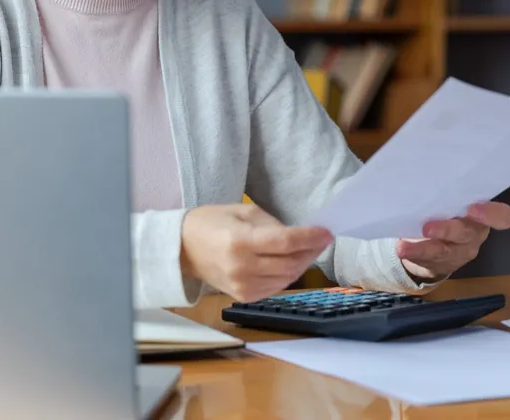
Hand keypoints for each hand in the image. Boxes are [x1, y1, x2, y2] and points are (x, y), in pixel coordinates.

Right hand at [180, 204, 332, 302]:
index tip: (327, 232)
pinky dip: (289, 275)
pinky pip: (276, 287)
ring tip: (310, 250)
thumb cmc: (211, 223)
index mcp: (240, 242)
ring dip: (303, 264)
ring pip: (287, 278)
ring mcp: (243, 287)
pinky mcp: (244, 298)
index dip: (310, 237)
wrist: (183, 249)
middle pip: (290, 263)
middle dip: (311, 251)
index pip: (285, 242)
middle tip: (322, 240)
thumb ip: (272, 224)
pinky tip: (293, 263)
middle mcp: (242, 268)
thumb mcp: (242, 212)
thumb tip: (299, 236)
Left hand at [396, 201, 509, 281]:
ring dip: (424, 248)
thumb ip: (448, 191)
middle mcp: (475, 234)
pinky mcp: (444, 264)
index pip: (502, 216)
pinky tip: (402, 249)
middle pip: (467, 233)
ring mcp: (460, 252)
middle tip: (427, 227)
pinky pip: (430, 260)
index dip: (490, 214)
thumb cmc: (448, 209)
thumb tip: (426, 172)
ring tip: (403, 246)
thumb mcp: (453, 199)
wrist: (441, 241)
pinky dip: (414, 254)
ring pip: (445, 251)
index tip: (472, 207)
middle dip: (447, 230)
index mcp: (483, 214)